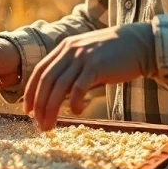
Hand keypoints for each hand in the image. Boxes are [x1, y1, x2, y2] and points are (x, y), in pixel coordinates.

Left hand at [24, 23, 155, 130]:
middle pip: (46, 81)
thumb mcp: (86, 55)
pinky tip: (77, 112)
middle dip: (39, 105)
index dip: (31, 91)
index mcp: (64, 48)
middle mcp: (70, 50)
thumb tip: (58, 95)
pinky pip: (79, 87)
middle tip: (37, 123)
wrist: (140, 43)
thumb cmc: (114, 54)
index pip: (40, 71)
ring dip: (52, 109)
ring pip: (59, 87)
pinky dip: (75, 102)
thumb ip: (71, 68)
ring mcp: (83, 57)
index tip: (27, 109)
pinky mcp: (97, 66)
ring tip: (50, 125)